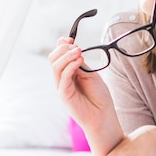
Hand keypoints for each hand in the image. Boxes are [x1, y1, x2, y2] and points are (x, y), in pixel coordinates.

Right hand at [48, 37, 122, 155]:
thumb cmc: (99, 97)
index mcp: (68, 73)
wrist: (103, 116)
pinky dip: (70, 66)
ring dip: (67, 56)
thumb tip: (73, 48)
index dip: (61, 45)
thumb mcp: (90, 74)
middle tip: (76, 46)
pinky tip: (79, 61)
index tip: (71, 39)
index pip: (57, 55)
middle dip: (62, 49)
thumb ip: (80, 63)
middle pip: (53, 59)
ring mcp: (62, 87)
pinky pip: (63, 78)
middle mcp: (62, 80)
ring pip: (55, 66)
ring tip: (79, 51)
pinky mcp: (64, 95)